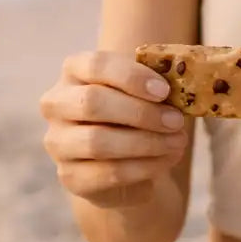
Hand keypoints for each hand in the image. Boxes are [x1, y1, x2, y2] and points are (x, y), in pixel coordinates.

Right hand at [39, 51, 187, 207]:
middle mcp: (56, 104)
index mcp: (74, 71)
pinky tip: (166, 160)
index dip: (131, 77)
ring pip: (98, 141)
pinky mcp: (69, 176)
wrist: (124, 161)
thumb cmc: (134, 115)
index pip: (96, 65)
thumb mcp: (143, 93)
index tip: (165, 91)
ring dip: (146, 142)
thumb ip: (156, 86)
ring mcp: (58, 142)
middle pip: (91, 102)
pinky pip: (108, 173)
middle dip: (140, 113)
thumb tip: (184, 87)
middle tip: (176, 121)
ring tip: (177, 142)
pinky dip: (143, 167)